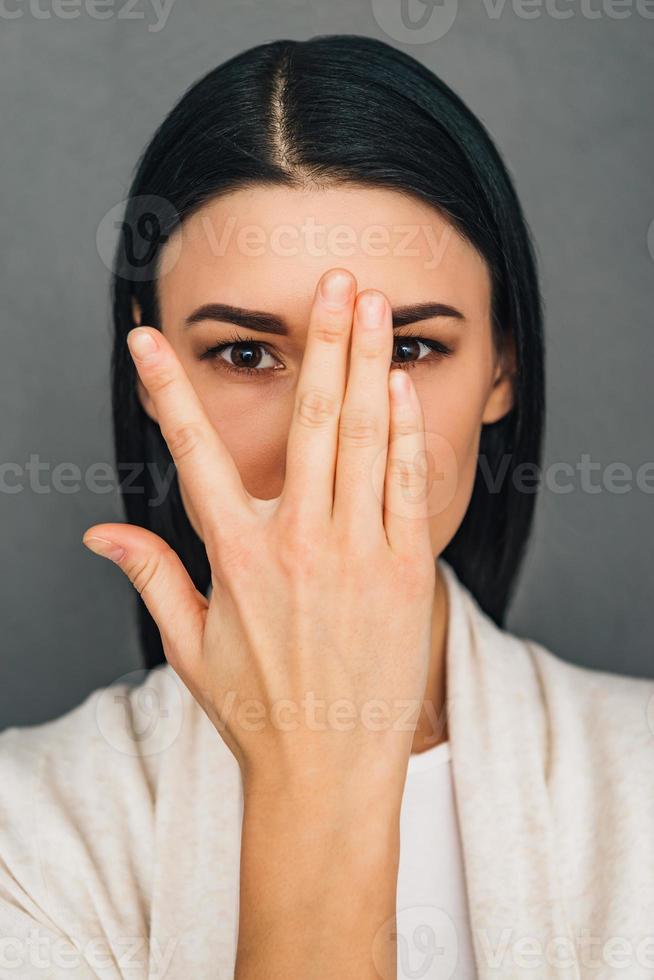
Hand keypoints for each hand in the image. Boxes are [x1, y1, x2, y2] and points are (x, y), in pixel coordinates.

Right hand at [82, 268, 436, 797]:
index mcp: (236, 557)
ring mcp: (358, 554)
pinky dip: (406, 431)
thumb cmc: (259, 709)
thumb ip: (150, 576)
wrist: (329, 770)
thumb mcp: (189, 646)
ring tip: (374, 306)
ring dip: (370, 364)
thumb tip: (99, 533)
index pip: (193, 455)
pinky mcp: (405, 572)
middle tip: (333, 279)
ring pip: (366, 438)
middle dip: (322, 340)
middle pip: (311, 419)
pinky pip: (406, 485)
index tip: (146, 340)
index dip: (167, 392)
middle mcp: (299, 543)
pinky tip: (401, 386)